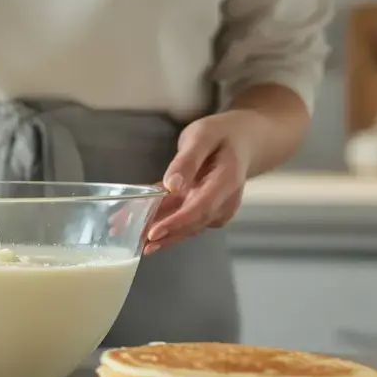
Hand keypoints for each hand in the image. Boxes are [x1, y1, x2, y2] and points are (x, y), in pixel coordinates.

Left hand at [143, 111, 263, 253]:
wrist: (242, 140)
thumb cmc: (221, 134)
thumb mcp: (202, 136)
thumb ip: (187, 160)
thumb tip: (172, 185)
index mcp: (226, 181)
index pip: (201, 208)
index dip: (177, 223)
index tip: (154, 233)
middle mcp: (225, 201)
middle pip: (193, 223)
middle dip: (164, 234)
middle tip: (135, 242)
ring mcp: (217, 208)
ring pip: (187, 225)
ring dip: (162, 233)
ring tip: (134, 239)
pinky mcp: (207, 210)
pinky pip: (184, 218)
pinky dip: (164, 222)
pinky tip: (142, 224)